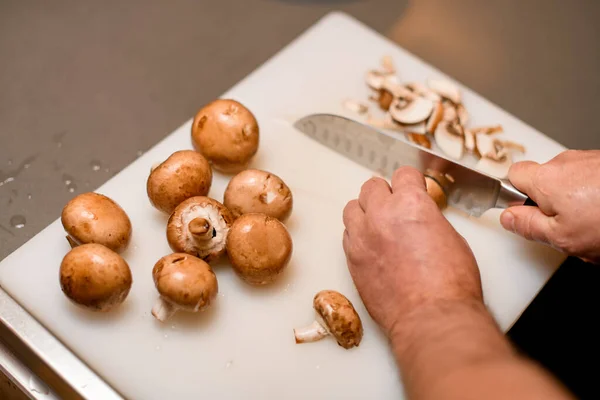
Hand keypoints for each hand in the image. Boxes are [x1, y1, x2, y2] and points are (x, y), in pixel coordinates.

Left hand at [342, 166, 482, 337]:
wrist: (431, 318)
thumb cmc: (451, 284)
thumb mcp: (452, 238)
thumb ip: (429, 219)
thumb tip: (421, 218)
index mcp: (411, 203)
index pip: (403, 174)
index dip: (410, 181)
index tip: (412, 187)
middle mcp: (381, 214)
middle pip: (371, 186)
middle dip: (385, 193)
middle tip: (395, 207)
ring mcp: (362, 236)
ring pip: (352, 208)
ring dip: (365, 212)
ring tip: (379, 225)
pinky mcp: (351, 258)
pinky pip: (347, 235)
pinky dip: (357, 235)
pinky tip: (372, 246)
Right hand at [500, 150, 599, 263]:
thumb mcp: (561, 237)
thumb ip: (527, 225)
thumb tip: (507, 217)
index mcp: (546, 178)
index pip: (513, 174)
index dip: (515, 194)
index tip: (527, 212)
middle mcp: (566, 162)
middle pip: (544, 179)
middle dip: (550, 202)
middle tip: (566, 227)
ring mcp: (591, 160)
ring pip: (570, 181)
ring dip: (576, 201)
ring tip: (594, 225)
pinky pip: (592, 179)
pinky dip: (596, 196)